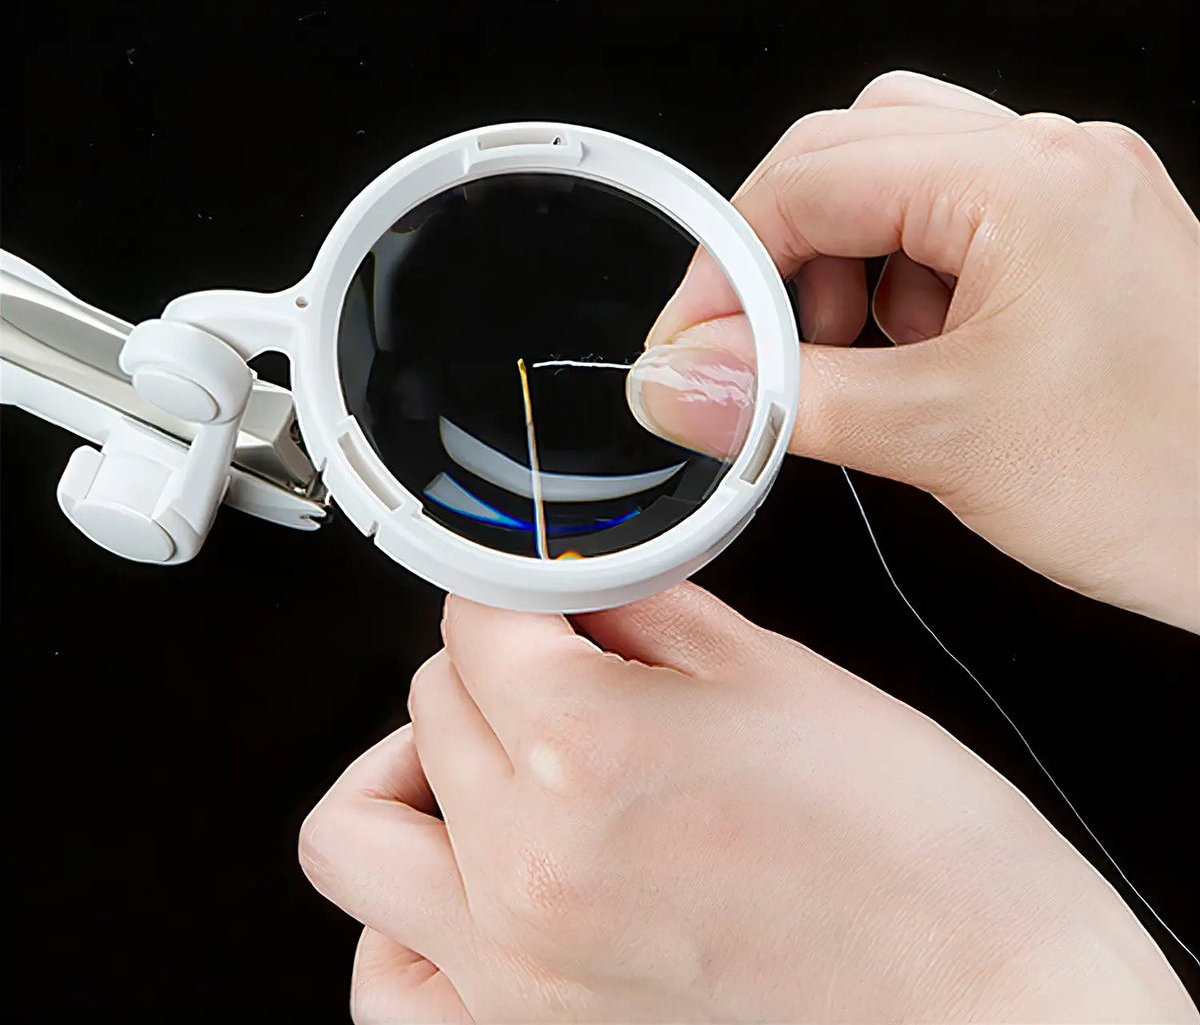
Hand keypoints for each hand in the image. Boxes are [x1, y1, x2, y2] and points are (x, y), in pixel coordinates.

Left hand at [299, 586, 1194, 1021]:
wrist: (1003, 1015)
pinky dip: (409, 921)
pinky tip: (479, 889)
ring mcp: (510, 980)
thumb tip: (581, 582)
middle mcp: (526, 871)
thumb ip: (647, 612)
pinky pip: (387, 982)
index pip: (472, 616)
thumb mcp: (784, 679)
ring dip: (417, 777)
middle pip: (426, 702)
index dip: (512, 587)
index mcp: (587, 750)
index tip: (541, 592)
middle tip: (565, 671)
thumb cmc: (926, 866)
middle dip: (494, 668)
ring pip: (360, 835)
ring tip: (497, 768)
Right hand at [626, 72, 1199, 629]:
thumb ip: (785, 399)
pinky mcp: (1075, 239)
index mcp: (1027, 182)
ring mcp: (1071, 194)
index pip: (812, 177)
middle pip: (847, 152)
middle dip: (781, 254)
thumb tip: (681, 380)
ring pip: (895, 176)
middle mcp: (1055, 162)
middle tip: (758, 346)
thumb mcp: (939, 437)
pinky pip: (949, 220)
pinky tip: (916, 353)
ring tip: (852, 353)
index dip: (728, 263)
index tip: (694, 342)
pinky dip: (900, 280)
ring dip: (843, 262)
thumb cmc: (1161, 482)